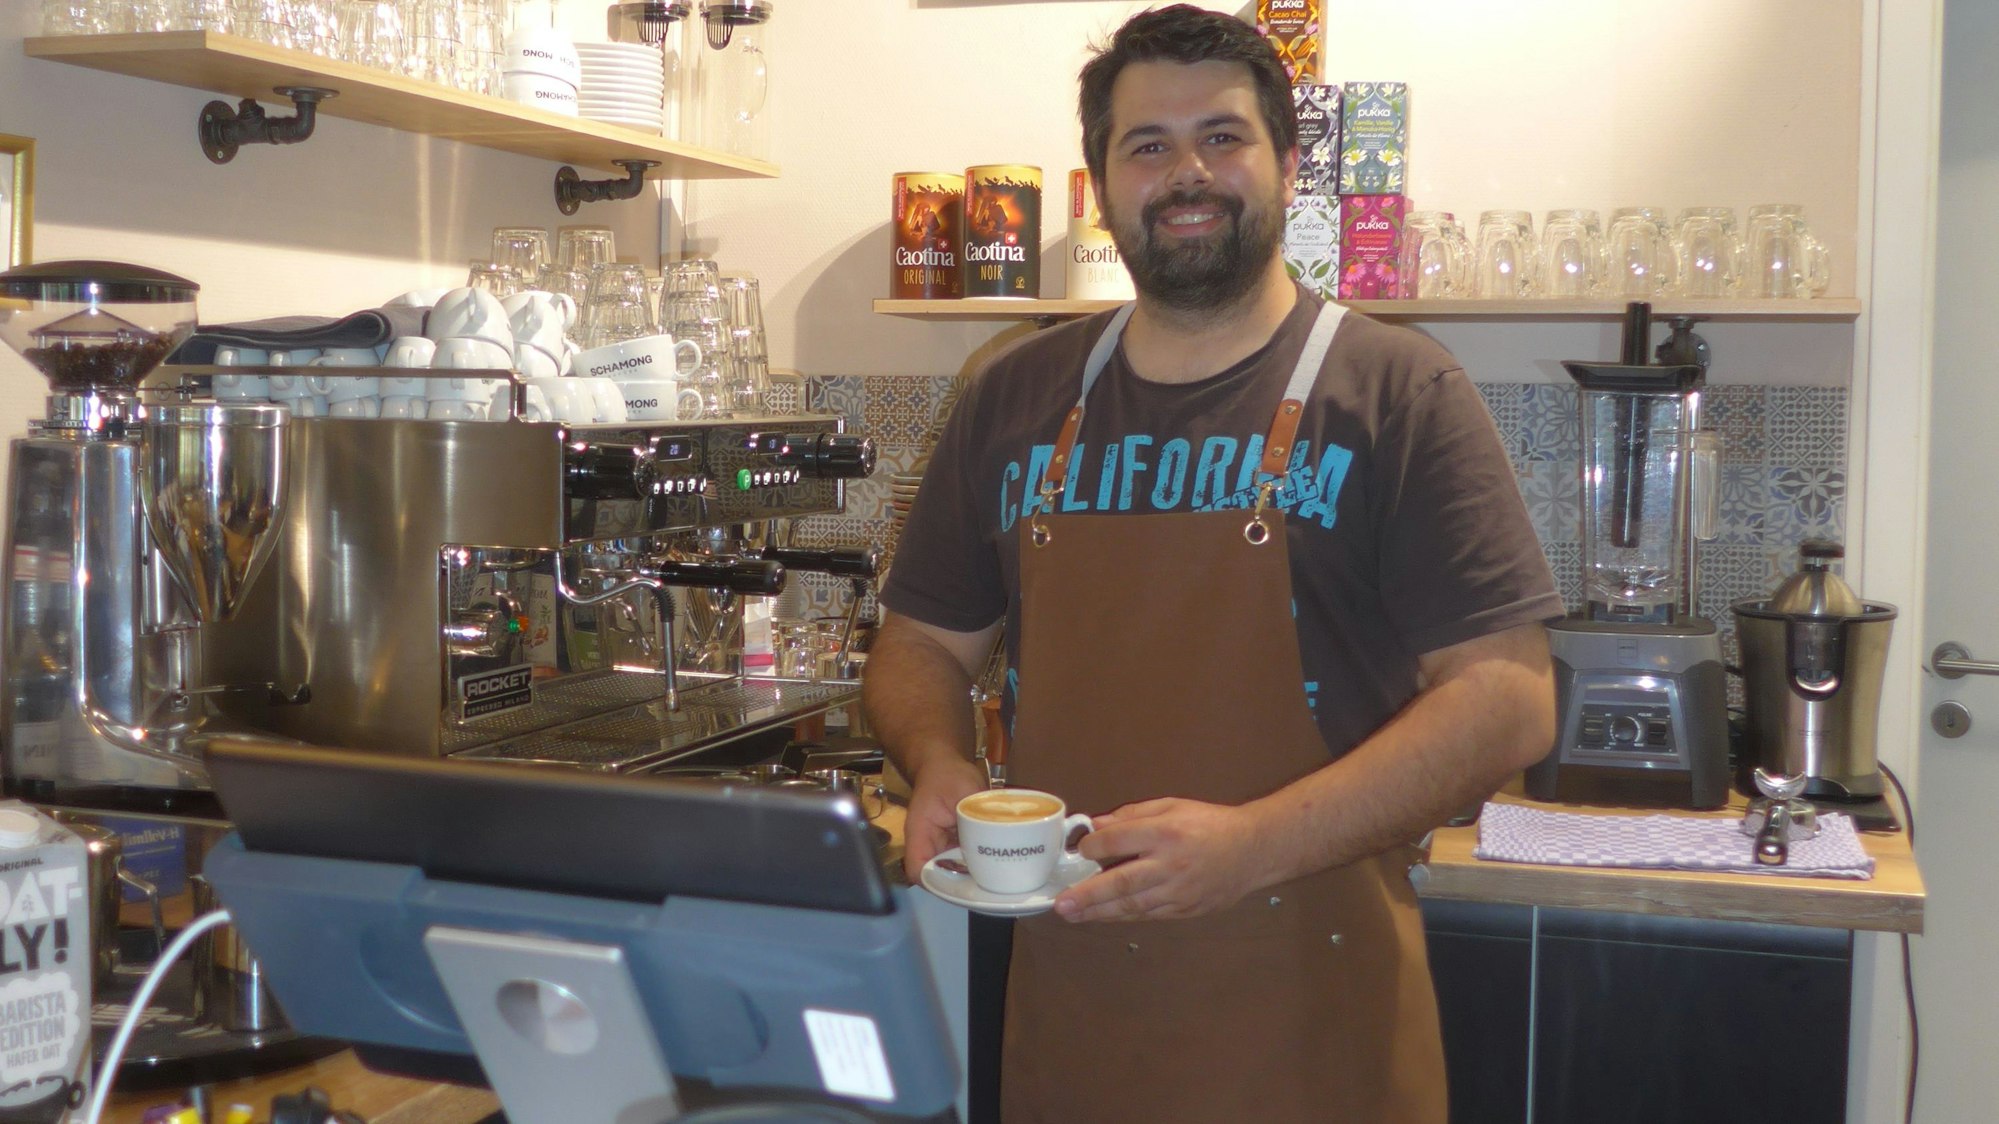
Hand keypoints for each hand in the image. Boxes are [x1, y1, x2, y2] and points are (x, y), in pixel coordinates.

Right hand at [901, 756, 986, 883]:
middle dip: (962, 884)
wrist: (943, 766)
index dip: (937, 883)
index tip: (963, 887)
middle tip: (990, 885)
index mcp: (920, 833)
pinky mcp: (953, 846)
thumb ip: (975, 814)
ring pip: (952, 872)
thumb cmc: (948, 775)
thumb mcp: (964, 789)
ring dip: (971, 876)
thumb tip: (996, 836)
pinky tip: (996, 865)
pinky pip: (962, 862)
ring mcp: (940, 847)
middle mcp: (927, 845)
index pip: (918, 869)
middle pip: (938, 876)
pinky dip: (977, 865)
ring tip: (996, 879)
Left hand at [1054, 798, 1276, 921]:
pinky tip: (1104, 916)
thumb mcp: (1172, 806)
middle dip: (1087, 894)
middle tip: (1061, 903)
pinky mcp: (1186, 910)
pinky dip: (1124, 917)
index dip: (1093, 846)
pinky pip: (1148, 915)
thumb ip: (1133, 815)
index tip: (1079, 850)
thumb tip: (1097, 825)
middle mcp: (1171, 864)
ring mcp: (1179, 891)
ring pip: (1132, 906)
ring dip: (1099, 912)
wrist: (1253, 850)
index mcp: (1166, 832)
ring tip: (1073, 915)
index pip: (1118, 840)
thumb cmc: (1210, 824)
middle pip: (1121, 882)